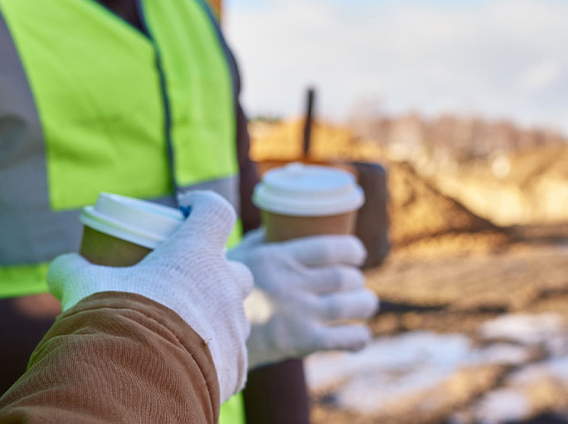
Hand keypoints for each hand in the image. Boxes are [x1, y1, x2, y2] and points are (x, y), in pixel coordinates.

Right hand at [47, 191, 253, 402]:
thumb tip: (63, 268)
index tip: (188, 210)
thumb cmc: (116, 320)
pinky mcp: (235, 367)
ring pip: (233, 318)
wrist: (137, 381)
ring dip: (212, 320)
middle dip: (216, 275)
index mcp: (197, 256)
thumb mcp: (85, 287)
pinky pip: (229, 359)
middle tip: (186, 284)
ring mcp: (234, 329)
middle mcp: (225, 288)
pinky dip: (210, 361)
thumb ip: (73, 270)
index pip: (217, 212)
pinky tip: (185, 366)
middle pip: (235, 271)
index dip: (204, 206)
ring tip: (180, 333)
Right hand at [228, 230, 377, 368]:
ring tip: (364, 304)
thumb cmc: (219, 292)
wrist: (203, 335)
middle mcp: (290, 283)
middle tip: (355, 284)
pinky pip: (346, 339)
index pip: (329, 248)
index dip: (352, 250)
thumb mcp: (237, 257)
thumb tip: (276, 225)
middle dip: (357, 280)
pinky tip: (358, 337)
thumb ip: (259, 241)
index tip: (357, 255)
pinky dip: (359, 338)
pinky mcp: (301, 342)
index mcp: (276, 258)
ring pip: (351, 305)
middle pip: (345, 277)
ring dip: (365, 304)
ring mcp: (298, 313)